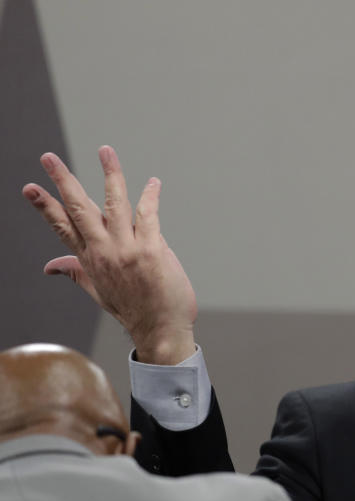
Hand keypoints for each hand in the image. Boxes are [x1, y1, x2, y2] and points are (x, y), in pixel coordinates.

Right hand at [22, 146, 196, 363]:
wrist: (160, 330)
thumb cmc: (133, 309)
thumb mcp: (98, 291)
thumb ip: (76, 271)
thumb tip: (50, 266)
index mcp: (90, 260)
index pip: (62, 227)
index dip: (45, 206)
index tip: (30, 187)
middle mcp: (104, 252)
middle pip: (79, 209)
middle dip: (63, 181)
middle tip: (48, 157)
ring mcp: (127, 250)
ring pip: (114, 204)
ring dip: (110, 175)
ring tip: (105, 151)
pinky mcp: (151, 250)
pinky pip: (148, 215)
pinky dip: (150, 196)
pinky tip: (153, 182)